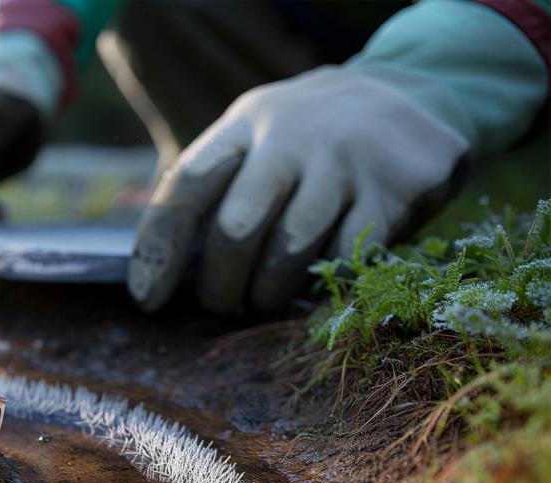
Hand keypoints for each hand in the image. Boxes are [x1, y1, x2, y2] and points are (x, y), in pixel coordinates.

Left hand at [129, 65, 469, 312]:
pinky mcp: (397, 185)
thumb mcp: (258, 141)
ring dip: (269, 292)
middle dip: (219, 283)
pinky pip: (346, 260)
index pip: (186, 185)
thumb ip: (215, 192)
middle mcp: (292, 132)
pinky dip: (324, 285)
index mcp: (245, 122)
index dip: (160, 248)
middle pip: (235, 228)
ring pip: (289, 251)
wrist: (415, 98)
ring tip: (266, 299)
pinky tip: (316, 287)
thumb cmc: (309, 144)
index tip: (147, 298)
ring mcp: (347, 157)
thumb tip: (159, 274)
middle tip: (220, 306)